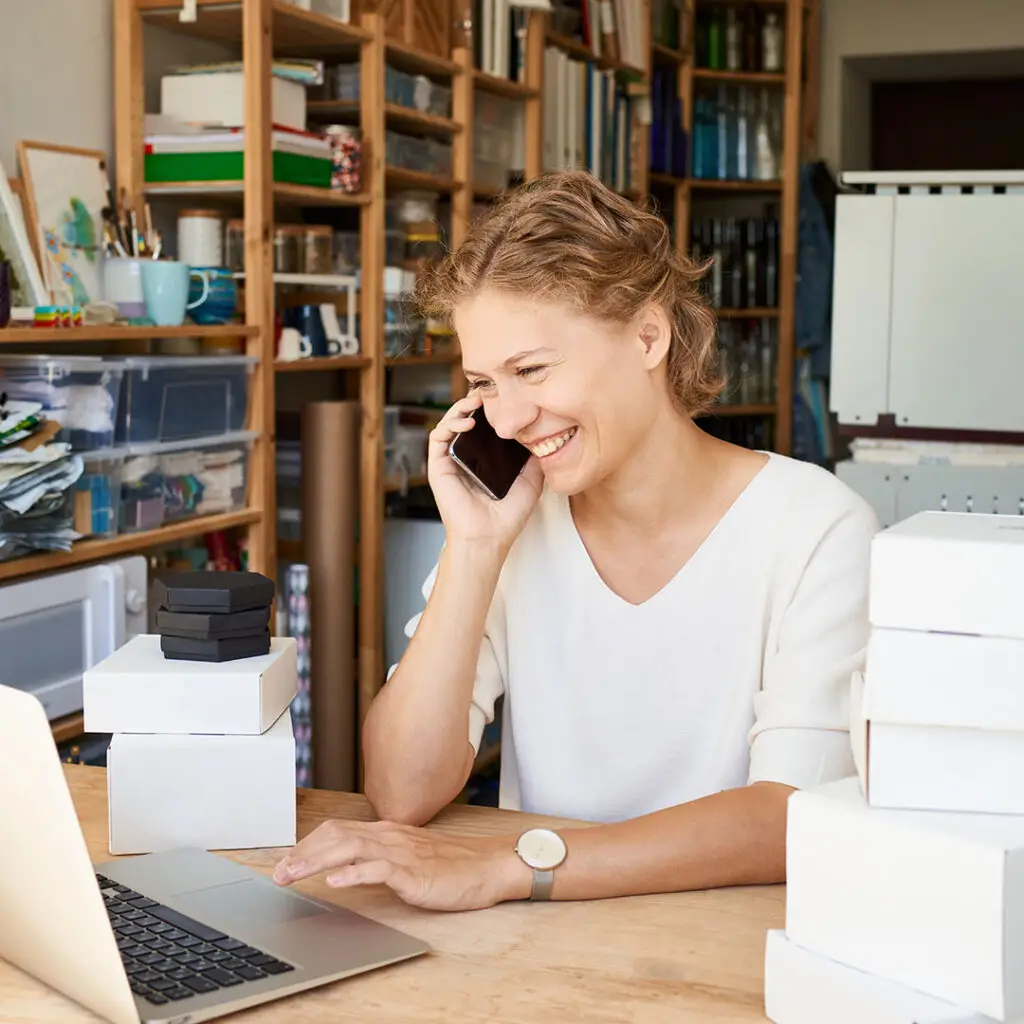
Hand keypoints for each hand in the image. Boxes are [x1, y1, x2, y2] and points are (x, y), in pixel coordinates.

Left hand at [272, 819, 529, 911]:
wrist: (487, 866)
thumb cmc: (453, 865)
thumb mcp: (410, 856)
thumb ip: (382, 856)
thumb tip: (351, 864)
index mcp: (387, 832)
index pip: (337, 830)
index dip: (308, 844)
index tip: (286, 860)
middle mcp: (389, 836)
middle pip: (336, 835)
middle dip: (302, 853)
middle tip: (277, 872)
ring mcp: (401, 852)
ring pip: (349, 848)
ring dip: (315, 861)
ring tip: (292, 875)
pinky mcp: (412, 872)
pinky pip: (378, 869)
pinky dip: (353, 873)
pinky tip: (335, 881)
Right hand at [427, 392, 543, 553]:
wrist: (488, 538)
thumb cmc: (506, 518)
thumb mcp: (531, 481)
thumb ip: (534, 459)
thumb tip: (544, 436)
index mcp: (485, 460)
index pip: (484, 427)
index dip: (491, 410)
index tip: (505, 397)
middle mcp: (466, 458)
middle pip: (466, 421)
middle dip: (475, 403)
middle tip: (489, 392)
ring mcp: (451, 462)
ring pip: (450, 424)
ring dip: (460, 408)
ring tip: (476, 401)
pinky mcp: (438, 467)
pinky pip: (438, 438)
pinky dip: (449, 424)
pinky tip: (467, 422)